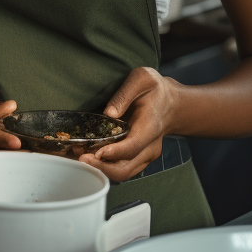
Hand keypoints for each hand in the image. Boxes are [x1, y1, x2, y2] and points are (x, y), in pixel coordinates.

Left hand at [79, 67, 178, 181]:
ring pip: (123, 173)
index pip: (132, 146)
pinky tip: (88, 156)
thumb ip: (124, 94)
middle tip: (80, 158)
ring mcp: (144, 155)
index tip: (97, 152)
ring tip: (79, 157)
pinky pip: (121, 168)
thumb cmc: (155, 89)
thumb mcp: (142, 79)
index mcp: (150, 127)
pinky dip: (104, 166)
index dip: (114, 152)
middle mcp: (149, 147)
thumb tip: (108, 113)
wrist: (172, 104)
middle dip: (102, 167)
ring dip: (100, 169)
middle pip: (126, 168)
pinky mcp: (138, 158)